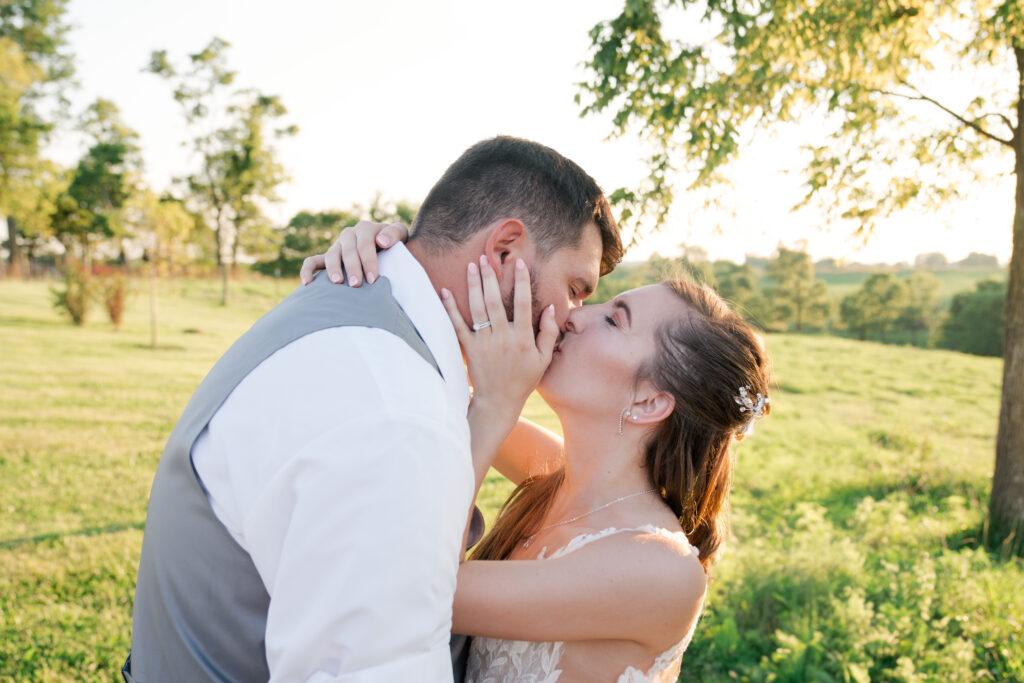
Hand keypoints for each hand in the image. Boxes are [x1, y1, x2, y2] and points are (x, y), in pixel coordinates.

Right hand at [299, 221, 408, 285]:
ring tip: (338, 282)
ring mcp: (337, 246)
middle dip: (352, 267)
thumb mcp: (401, 235)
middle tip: (356, 284)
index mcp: (366, 228)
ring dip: (333, 268)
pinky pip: (312, 261)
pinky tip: (307, 283)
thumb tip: (381, 241)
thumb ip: (394, 234)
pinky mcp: (327, 257)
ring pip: (331, 255)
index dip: (368, 261)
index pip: (365, 244)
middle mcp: (349, 235)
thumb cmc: (396, 245)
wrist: (389, 250)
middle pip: (348, 251)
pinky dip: (307, 270)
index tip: (373, 278)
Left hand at [441, 255, 557, 424]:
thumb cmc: (523, 380)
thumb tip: (550, 307)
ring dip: (473, 286)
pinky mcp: (469, 349)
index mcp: (522, 339)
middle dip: (490, 277)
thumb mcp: (543, 359)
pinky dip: (450, 308)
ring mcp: (484, 343)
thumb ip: (548, 333)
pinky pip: (458, 326)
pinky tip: (444, 291)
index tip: (518, 263)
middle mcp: (503, 338)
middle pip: (495, 302)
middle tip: (486, 257)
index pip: (523, 304)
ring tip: (471, 266)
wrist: (498, 402)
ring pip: (477, 309)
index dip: (521, 282)